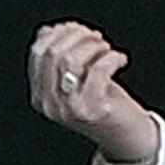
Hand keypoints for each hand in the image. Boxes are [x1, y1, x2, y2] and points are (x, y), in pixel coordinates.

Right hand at [29, 21, 160, 164]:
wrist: (127, 135)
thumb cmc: (104, 103)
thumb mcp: (76, 78)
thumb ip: (59, 57)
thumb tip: (49, 30)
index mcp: (40, 95)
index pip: (38, 52)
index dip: (59, 33)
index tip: (77, 28)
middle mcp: (50, 104)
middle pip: (53, 53)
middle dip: (77, 36)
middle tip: (97, 38)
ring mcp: (70, 109)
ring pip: (71, 59)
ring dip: (93, 46)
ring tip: (106, 49)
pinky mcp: (93, 111)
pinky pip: (98, 71)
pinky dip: (111, 58)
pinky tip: (120, 59)